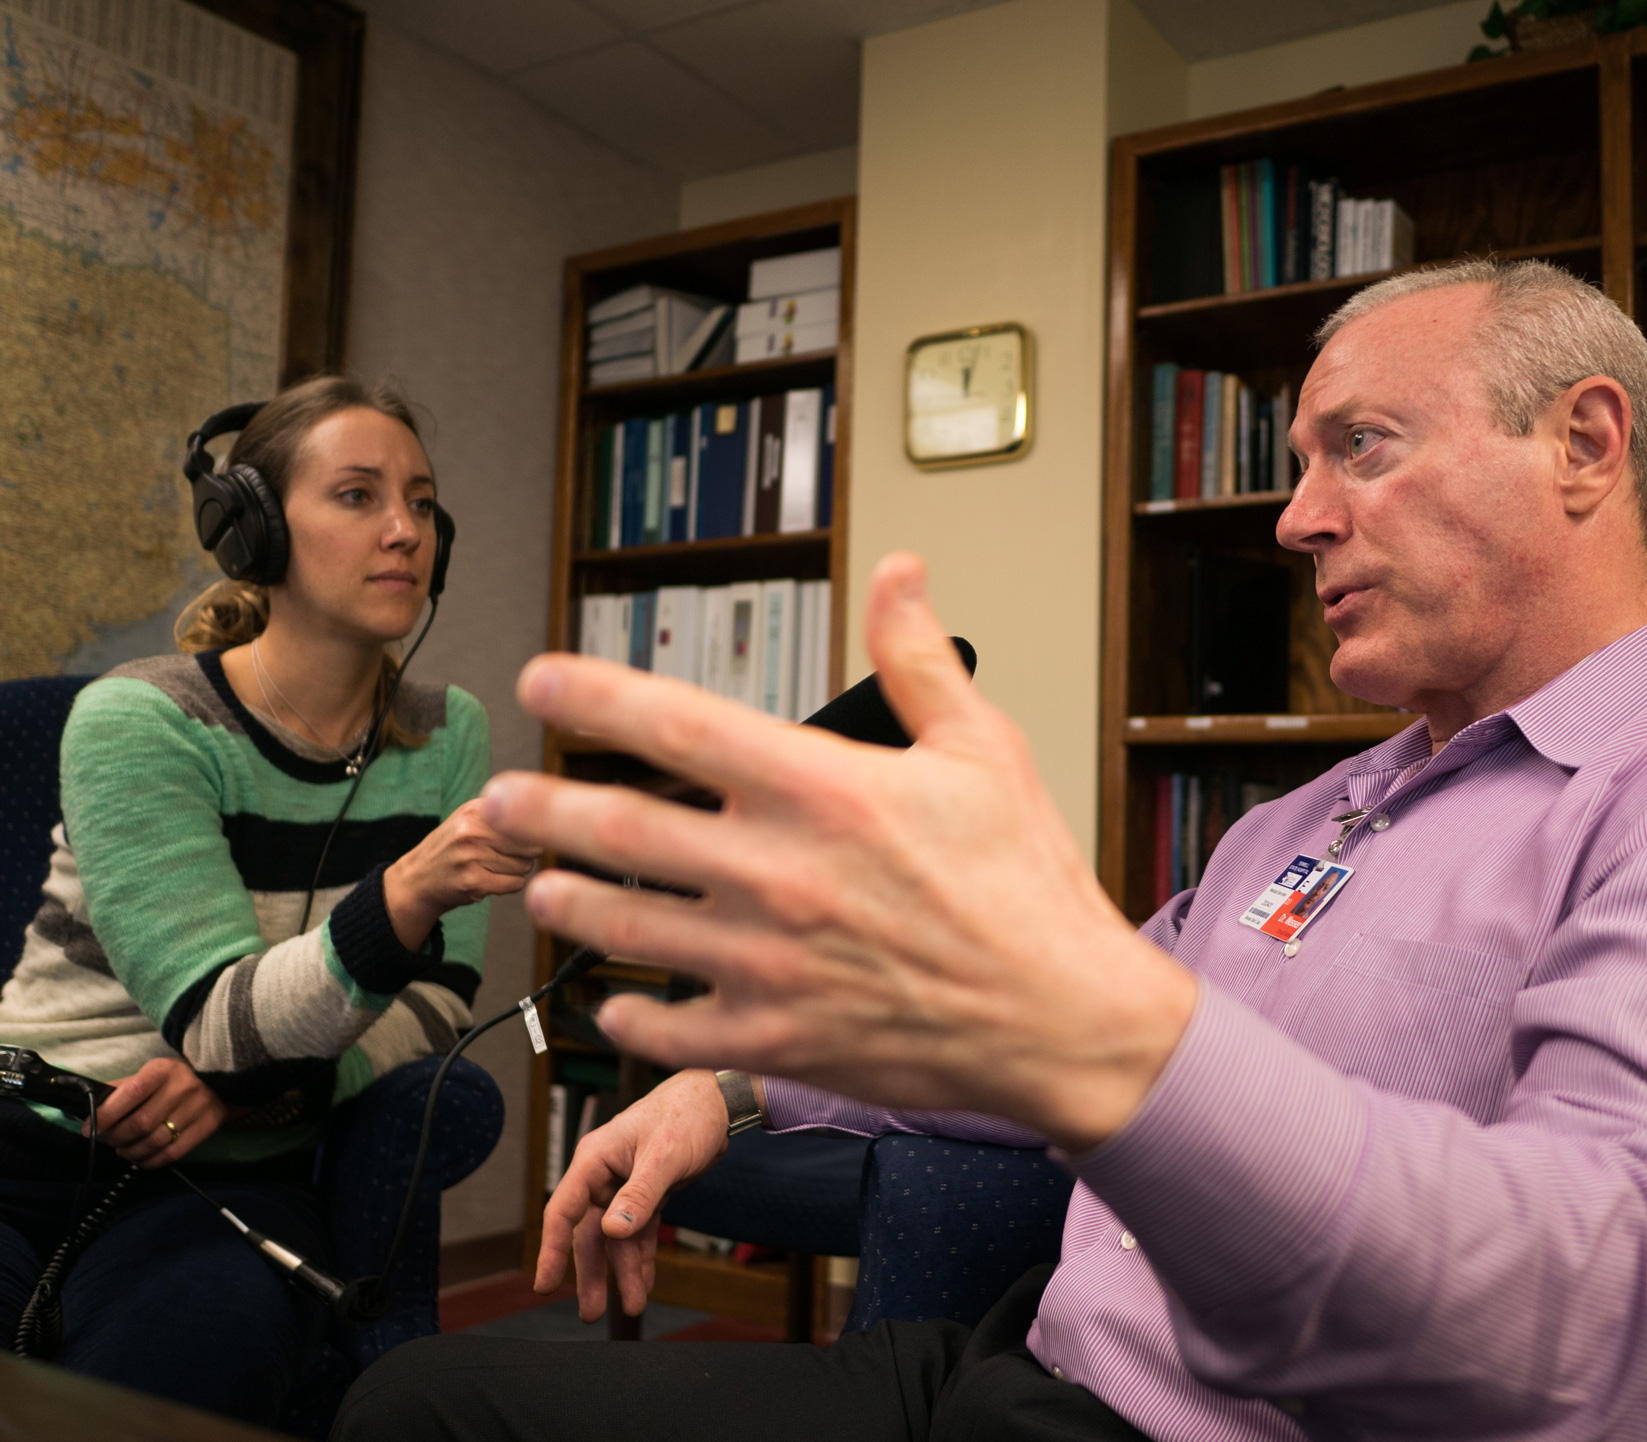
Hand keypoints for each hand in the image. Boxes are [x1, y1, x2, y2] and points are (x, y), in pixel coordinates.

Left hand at [88, 1057, 227, 1166]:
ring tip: (124, 1150)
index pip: (130, 1094)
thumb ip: (123, 1087)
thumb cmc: (177, 1077)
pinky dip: (151, 1161)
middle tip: (110, 1140)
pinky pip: (173, 1153)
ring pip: (155, 1141)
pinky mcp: (208, 1126)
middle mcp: (182, 1088)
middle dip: (117, 1137)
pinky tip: (142, 1159)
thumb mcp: (152, 1073)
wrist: (224, 1078)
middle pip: (140, 1123)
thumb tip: (91, 1104)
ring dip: (131, 1152)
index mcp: (163, 1071)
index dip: (106, 1115)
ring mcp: (197, 1108)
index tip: (89, 1128)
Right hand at [385, 798, 542, 949]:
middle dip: (525, 854)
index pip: (529, 819)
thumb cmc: (453, 847)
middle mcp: (473, 830)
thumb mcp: (471, 818)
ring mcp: (472, 857)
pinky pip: (515, 884)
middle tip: (505, 856)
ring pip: (525, 866)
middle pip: (531, 845)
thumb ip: (506, 814)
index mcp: (476, 810)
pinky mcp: (473, 882)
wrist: (416, 879)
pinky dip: (509, 885)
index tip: (521, 839)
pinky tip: (491, 881)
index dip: (532, 832)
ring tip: (493, 867)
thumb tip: (551, 822)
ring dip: (516, 871)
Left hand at [481, 553, 1198, 1152]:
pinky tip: (609, 1001)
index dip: (595, 695)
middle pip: (623, 831)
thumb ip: (918, 660)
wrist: (1064, 1019)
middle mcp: (778, 872)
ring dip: (572, 902)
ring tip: (540, 885)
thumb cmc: (1028, 884)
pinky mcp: (778, 1038)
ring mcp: (769, 962)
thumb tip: (899, 570)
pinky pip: (670, 1029)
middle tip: (497, 798)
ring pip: (630, 927)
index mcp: (823, 790)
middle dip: (544, 809)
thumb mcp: (984, 751)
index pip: (678, 725)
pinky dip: (628, 1017)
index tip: (542, 680)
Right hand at [534, 1069, 730, 1321]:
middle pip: (588, 1232)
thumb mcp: (665, 1156)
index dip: (551, 1249)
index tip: (544, 1284)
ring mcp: (625, 1184)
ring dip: (623, 1270)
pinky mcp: (648, 1191)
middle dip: (592, 1273)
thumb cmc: (688, 1114)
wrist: (719, 1100)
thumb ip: (639, 1195)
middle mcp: (604, 1174)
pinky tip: (645, 1281)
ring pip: (616, 1237)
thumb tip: (611, 1232)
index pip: (563, 1210)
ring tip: (633, 1304)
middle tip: (590, 1312)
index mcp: (595, 1160)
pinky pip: (639, 1230)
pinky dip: (641, 1255)